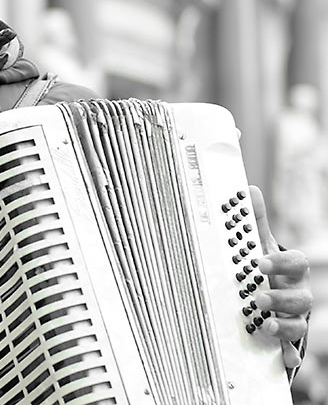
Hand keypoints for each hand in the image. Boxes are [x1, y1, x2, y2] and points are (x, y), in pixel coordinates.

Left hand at [249, 185, 311, 369]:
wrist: (273, 293)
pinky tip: (284, 358)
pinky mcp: (287, 337)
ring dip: (284, 325)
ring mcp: (294, 316)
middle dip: (281, 297)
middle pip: (301, 297)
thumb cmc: (267, 268)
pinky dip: (289, 353)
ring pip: (299, 323)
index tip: (260, 262)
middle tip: (259, 297)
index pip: (297, 263)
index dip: (281, 262)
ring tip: (266, 324)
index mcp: (291, 271)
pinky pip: (293, 348)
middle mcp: (297, 294)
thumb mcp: (259, 244)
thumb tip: (248, 190)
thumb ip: (255, 221)